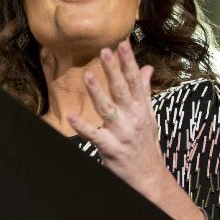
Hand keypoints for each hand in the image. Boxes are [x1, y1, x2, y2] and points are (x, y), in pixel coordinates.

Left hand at [67, 39, 169, 197]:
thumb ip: (144, 91)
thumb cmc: (145, 144)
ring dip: (98, 92)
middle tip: (105, 50)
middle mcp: (133, 118)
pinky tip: (71, 118)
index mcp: (141, 109)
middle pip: (122, 90)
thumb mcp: (148, 115)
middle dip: (114, 70)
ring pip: (108, 109)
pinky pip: (95, 135)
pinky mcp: (112, 148)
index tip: (122, 43)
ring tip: (87, 76)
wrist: (149, 177)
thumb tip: (147, 68)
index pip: (134, 81)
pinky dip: (83, 127)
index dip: (128, 62)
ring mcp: (122, 133)